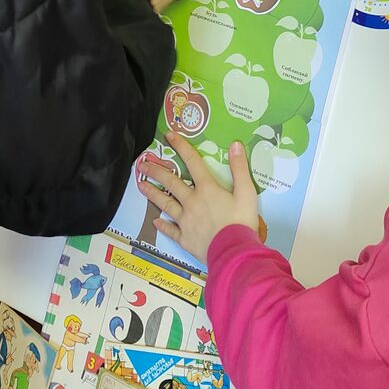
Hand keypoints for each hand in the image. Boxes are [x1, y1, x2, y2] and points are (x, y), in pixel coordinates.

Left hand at [138, 133, 259, 262]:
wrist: (234, 253)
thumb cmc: (241, 222)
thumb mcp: (247, 193)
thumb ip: (240, 168)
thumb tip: (235, 145)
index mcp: (207, 189)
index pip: (193, 162)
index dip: (181, 146)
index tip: (169, 135)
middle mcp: (192, 202)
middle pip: (171, 182)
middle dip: (156, 171)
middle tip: (142, 164)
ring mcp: (185, 221)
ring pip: (165, 203)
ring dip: (152, 194)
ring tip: (140, 185)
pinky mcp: (184, 238)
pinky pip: (170, 230)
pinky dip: (162, 225)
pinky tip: (155, 222)